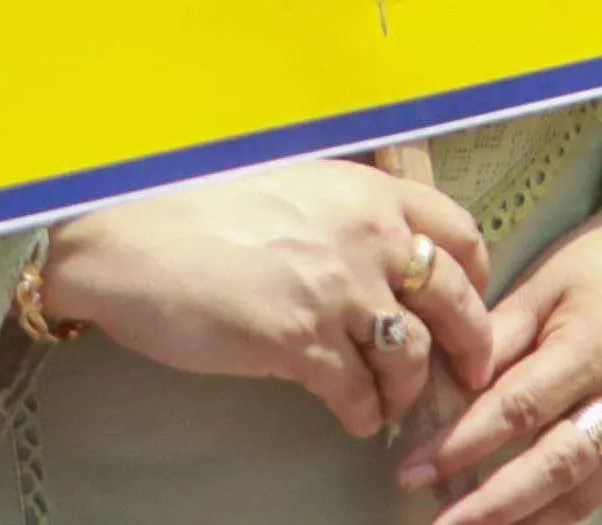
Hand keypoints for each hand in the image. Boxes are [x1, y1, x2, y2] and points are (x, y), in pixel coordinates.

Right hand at [34, 161, 495, 438]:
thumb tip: (377, 244)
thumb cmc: (196, 206)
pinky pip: (356, 389)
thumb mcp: (295, 183)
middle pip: (454, 299)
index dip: (474, 274)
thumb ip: (346, 212)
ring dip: (410, 386)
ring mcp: (337, 292)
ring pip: (411, 352)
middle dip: (471, 342)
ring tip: (395, 402)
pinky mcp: (298, 342)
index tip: (472, 299)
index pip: (459, 234)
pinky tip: (357, 418)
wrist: (126, 238)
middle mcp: (369, 239)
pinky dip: (365, 411)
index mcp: (371, 195)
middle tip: (472, 371)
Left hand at [412, 194, 601, 524]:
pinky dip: (557, 513)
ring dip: (525, 520)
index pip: (520, 408)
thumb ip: (498, 338)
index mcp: (594, 346)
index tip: (413, 470)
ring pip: (584, 490)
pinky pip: (601, 487)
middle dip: (494, 503)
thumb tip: (444, 392)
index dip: (463, 444)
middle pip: (557, 464)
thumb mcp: (544, 283)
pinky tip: (518, 522)